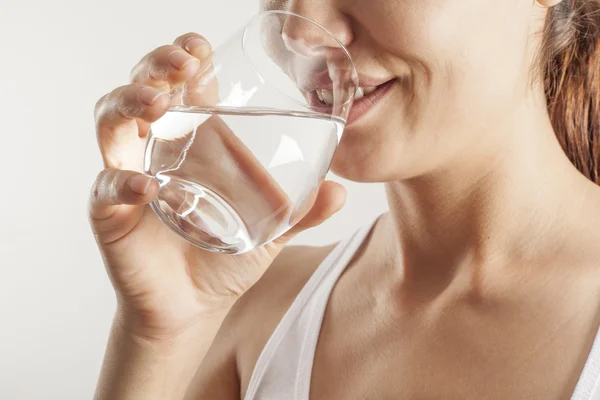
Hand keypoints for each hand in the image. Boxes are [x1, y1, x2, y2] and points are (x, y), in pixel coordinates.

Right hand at [90, 33, 345, 339]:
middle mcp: (156, 150)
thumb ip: (302, 212)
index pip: (180, 85)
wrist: (195, 306)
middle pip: (141, 89)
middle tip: (181, 63)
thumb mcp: (271, 231)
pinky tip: (149, 184)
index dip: (183, 57)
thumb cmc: (225, 257)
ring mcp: (130, 175)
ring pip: (111, 123)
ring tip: (158, 103)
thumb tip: (341, 192)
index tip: (200, 47)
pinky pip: (107, 187)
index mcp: (193, 142)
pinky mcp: (111, 212)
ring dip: (129, 103)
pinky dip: (124, 181)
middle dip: (155, 67)